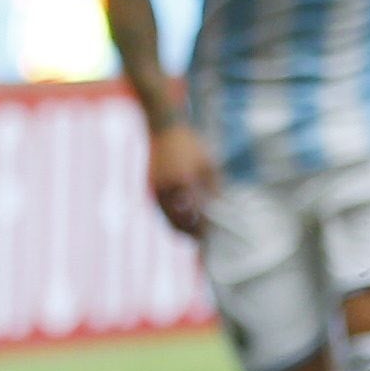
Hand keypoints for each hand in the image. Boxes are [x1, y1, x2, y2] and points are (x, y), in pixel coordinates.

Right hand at [147, 121, 216, 239]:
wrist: (163, 127)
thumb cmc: (190, 143)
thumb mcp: (208, 162)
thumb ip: (214, 185)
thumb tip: (220, 207)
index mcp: (184, 181)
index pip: (195, 214)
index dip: (203, 229)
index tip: (210, 239)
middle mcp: (168, 188)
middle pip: (179, 221)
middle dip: (190, 234)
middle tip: (201, 243)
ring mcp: (156, 188)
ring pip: (167, 218)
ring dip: (178, 230)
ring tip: (190, 238)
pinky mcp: (150, 187)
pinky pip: (160, 210)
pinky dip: (169, 219)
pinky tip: (178, 224)